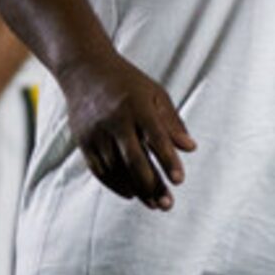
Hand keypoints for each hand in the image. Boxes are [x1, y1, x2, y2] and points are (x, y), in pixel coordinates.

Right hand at [60, 53, 193, 208]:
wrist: (84, 69)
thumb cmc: (128, 83)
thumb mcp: (155, 94)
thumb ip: (172, 122)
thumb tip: (190, 148)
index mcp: (137, 106)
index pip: (156, 137)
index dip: (168, 160)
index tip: (179, 180)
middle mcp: (115, 120)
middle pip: (134, 158)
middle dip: (152, 184)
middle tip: (168, 204)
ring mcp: (96, 132)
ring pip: (116, 168)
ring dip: (136, 189)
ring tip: (155, 205)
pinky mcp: (83, 140)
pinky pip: (99, 169)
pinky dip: (115, 184)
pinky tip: (131, 194)